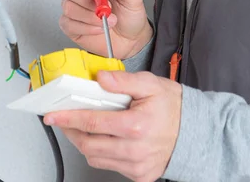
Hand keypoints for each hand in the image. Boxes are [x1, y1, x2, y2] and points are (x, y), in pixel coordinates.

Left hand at [44, 70, 181, 181]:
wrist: (195, 130)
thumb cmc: (173, 106)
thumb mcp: (150, 84)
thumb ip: (123, 81)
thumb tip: (100, 78)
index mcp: (136, 125)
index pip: (92, 122)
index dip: (69, 117)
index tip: (54, 114)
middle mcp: (134, 149)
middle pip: (88, 144)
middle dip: (71, 131)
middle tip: (64, 119)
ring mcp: (136, 166)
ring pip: (95, 158)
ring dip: (84, 142)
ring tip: (84, 126)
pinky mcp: (139, 176)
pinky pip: (109, 166)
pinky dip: (100, 152)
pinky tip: (104, 138)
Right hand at [60, 0, 152, 59]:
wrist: (130, 39)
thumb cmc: (130, 15)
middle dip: (86, 0)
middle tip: (105, 7)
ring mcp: (74, 7)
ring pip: (69, 7)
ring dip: (89, 16)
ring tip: (106, 20)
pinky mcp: (71, 25)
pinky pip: (69, 24)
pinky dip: (86, 28)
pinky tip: (98, 28)